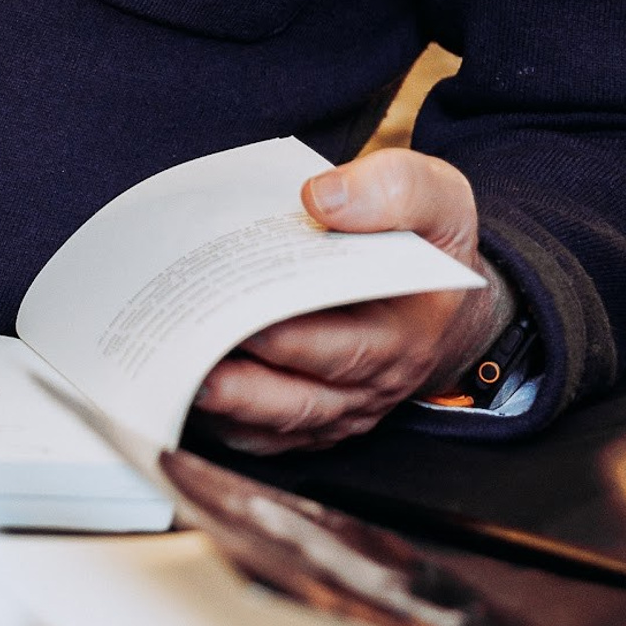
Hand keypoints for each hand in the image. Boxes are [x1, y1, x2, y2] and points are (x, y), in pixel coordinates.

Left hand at [190, 148, 505, 454]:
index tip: (247, 321)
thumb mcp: (436, 198)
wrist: (446, 294)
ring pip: (281, 422)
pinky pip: (271, 436)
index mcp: (406, 329)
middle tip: (189, 354)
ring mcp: (345, 404)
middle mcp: (374, 379)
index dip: (295, 338)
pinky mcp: (318, 414)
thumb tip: (320, 199)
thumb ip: (392, 190)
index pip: (349, 343)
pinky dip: (227, 425)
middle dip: (243, 382)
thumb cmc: (428, 240)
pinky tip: (185, 398)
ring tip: (179, 381)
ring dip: (228, 410)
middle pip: (303, 394)